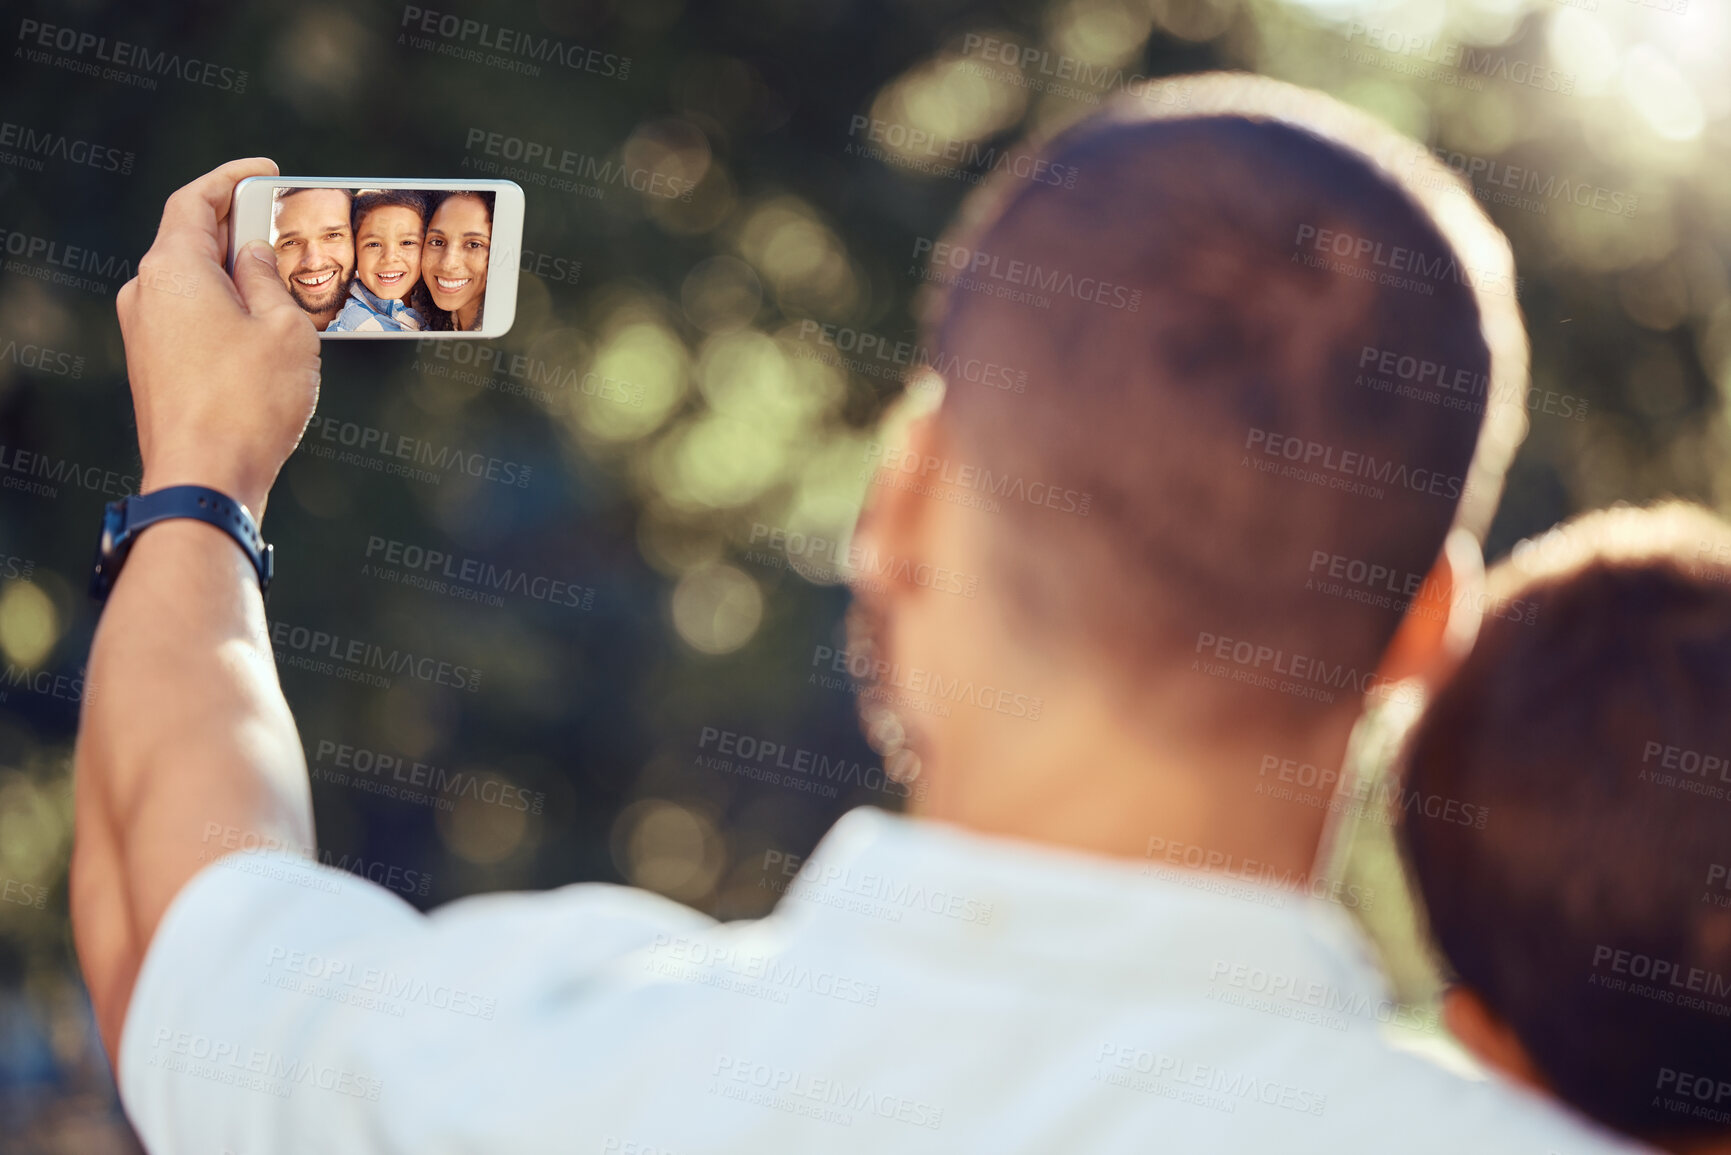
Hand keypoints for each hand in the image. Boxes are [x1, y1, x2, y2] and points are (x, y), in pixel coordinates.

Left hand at [117, 158, 319, 519]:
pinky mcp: (153, 366)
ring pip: (192, 282)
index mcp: (173, 269)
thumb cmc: (249, 403)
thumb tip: (254, 256)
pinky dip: (224, 307)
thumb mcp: (285, 329)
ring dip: (236, 274)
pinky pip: (189, 317)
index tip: (267, 172)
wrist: (204, 480)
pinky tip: (264, 327)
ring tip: (288, 283)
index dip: (232, 179)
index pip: (196, 200)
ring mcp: (144, 332)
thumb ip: (270, 279)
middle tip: (288, 227)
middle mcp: (146, 292)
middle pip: (191, 239)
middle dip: (239, 228)